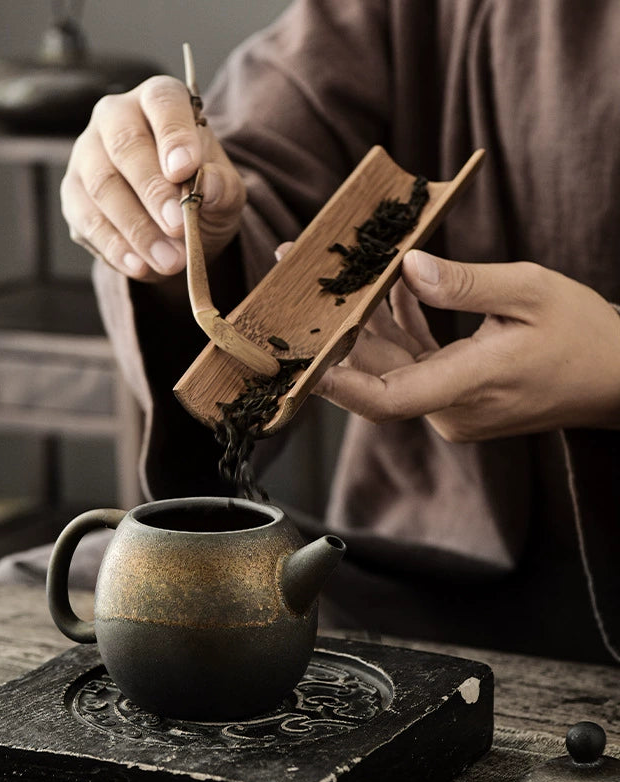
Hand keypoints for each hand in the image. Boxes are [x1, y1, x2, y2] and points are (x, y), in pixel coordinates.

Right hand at [60, 75, 245, 281]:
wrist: (177, 227)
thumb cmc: (202, 193)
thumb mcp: (226, 192)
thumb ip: (222, 186)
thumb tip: (209, 185)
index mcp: (159, 101)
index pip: (162, 103)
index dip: (173, 134)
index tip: (185, 169)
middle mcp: (115, 117)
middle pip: (125, 145)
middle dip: (152, 190)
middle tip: (178, 226)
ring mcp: (87, 154)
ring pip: (103, 186)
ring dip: (137, 228)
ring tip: (169, 260)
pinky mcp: (73, 194)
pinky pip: (87, 219)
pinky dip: (115, 246)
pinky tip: (140, 266)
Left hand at [313, 250, 619, 440]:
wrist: (616, 376)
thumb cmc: (583, 336)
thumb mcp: (530, 292)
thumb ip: (464, 283)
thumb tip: (407, 267)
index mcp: (469, 386)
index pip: (388, 398)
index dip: (339, 383)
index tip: (302, 361)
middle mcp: (449, 408)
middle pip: (376, 372)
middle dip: (335, 330)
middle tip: (299, 288)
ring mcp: (449, 405)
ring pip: (389, 362)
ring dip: (362, 321)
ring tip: (331, 278)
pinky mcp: (452, 394)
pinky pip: (412, 358)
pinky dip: (397, 324)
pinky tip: (388, 287)